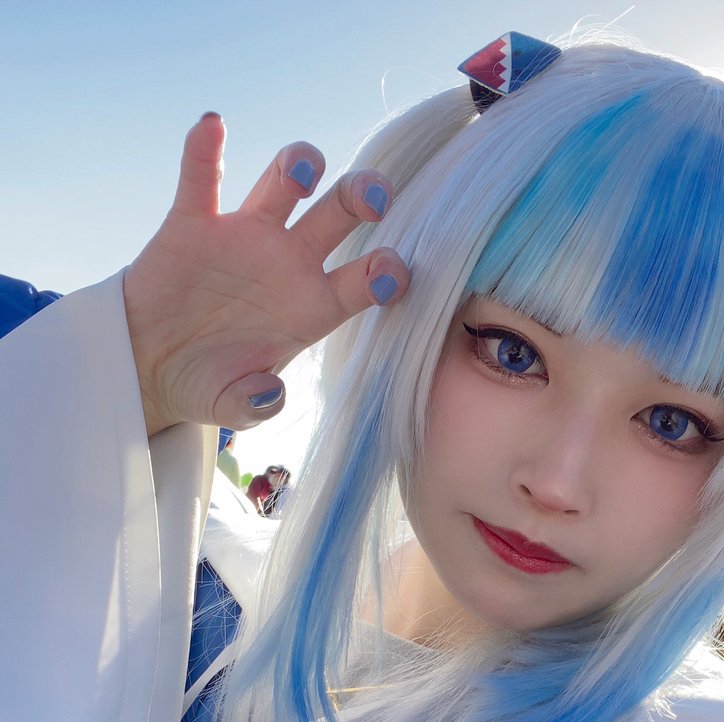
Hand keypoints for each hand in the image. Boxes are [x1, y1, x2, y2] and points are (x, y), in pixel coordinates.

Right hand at [123, 113, 409, 436]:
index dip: (385, 273)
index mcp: (311, 306)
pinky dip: (203, 151)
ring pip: (283, 184)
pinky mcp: (193, 224)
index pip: (364, 280)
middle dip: (362, 197)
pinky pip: (201, 179)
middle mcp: (287, 262)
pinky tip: (212, 128)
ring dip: (298, 164)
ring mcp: (243, 238)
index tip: (390, 271)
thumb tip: (271, 392)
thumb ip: (256, 405)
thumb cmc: (206, 384)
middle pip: (339, 215)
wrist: (149, 367)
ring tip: (302, 170)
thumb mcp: (231, 407)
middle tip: (374, 196)